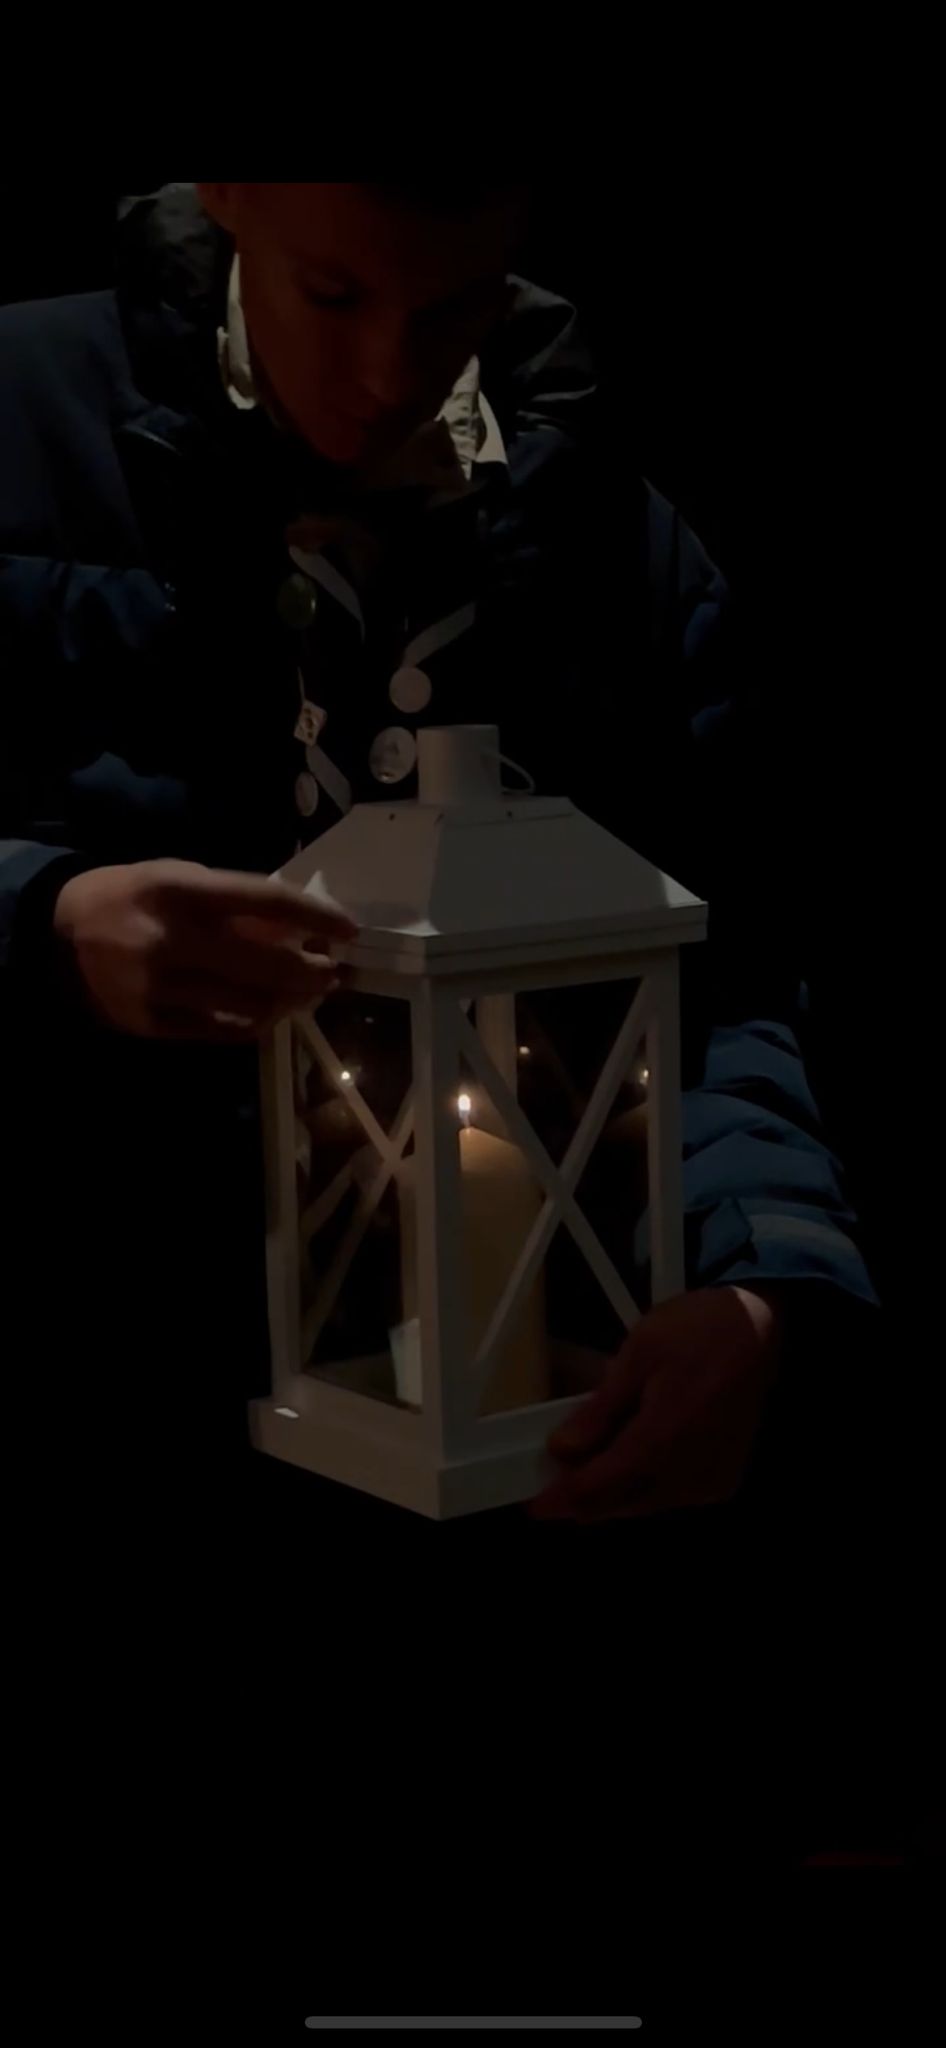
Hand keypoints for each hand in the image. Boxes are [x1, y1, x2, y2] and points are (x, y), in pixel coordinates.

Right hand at [53, 858, 357, 1041]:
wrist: (59, 937)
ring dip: (288, 1003)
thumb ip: (236, 901)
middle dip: (312, 972)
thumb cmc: (134, 897)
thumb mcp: (181, 878)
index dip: (316, 917)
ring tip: (306, 995)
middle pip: (266, 965)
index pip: (267, 902)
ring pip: (248, 1007)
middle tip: (336, 974)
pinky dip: (252, 1024)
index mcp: (181, 891)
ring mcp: (161, 988)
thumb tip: (301, 926)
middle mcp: (172, 940)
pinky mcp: (152, 1023)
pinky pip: (219, 1032)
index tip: (349, 930)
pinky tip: (267, 1014)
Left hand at [531, 1286, 781, 1521]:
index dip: (564, 1499)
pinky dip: (645, 1486)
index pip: (601, 1486)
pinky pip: (672, 1496)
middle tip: (556, 1481)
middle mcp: (689, 1473)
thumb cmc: (696, 1332)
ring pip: (646, 1503)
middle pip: (622, 1503)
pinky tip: (631, 1459)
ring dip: (615, 1491)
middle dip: (585, 1498)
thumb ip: (600, 1410)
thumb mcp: (638, 1354)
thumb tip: (563, 1450)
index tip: (536, 1506)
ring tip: (590, 1464)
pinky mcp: (723, 1480)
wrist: (759, 1329)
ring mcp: (710, 1481)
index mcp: (663, 1439)